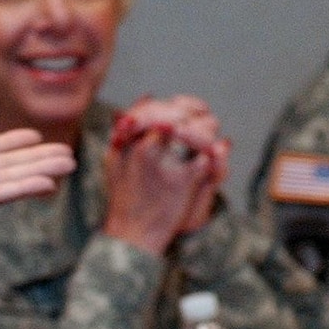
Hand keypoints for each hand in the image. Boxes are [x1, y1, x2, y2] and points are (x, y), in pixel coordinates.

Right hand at [102, 94, 231, 251]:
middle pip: (179, 114)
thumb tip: (147, 96)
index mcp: (130, 139)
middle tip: (200, 115)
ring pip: (196, 131)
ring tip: (207, 136)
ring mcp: (166, 163)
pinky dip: (213, 153)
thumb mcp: (115, 158)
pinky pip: (206, 156)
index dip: (175, 104)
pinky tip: (212, 154)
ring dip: (205, 130)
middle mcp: (147, 147)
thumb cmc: (123, 196)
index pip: (156, 105)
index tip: (182, 106)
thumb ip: (128, 127)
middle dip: (193, 111)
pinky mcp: (185, 180)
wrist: (132, 232)